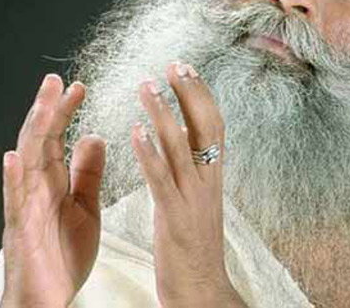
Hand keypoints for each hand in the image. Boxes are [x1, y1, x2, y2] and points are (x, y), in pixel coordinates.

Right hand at [0, 74, 105, 307]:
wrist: (50, 299)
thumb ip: (88, 173)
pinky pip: (15, 202)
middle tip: (56, 80)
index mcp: (54, 183)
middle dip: (47, 110)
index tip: (79, 87)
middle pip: (39, 142)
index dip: (66, 112)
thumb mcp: (85, 206)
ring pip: (26, 163)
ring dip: (33, 132)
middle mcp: (36, 189)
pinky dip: (13, 179)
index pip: (57, 138)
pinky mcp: (21, 231)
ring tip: (43, 104)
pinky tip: (14, 158)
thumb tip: (93, 136)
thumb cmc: (64, 255)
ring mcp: (25, 208)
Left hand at [131, 62, 245, 307]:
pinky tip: (135, 132)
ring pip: (182, 146)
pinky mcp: (174, 216)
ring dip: (163, 113)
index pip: (214, 125)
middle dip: (190, 92)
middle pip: (206, 127)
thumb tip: (186, 138)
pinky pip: (162, 179)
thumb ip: (194, 168)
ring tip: (146, 86)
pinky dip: (150, 153)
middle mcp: (208, 180)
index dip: (201, 94)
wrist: (203, 287)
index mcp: (213, 175)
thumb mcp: (200, 199)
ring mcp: (193, 197)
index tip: (186, 69)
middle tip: (173, 65)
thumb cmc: (197, 244)